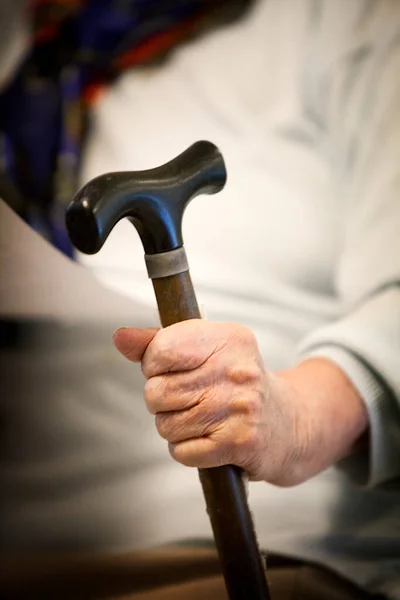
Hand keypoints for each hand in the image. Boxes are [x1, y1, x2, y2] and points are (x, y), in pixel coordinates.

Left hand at [113, 320, 367, 485]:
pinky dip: (189, 450)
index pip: (159, 351)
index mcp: (227, 338)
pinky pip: (182, 452)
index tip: (174, 370)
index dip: (155, 366)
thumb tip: (120, 337)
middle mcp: (237, 369)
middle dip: (163, 402)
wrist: (289, 423)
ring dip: (177, 428)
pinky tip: (210, 439)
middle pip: (157, 392)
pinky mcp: (240, 443)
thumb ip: (159, 342)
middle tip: (190, 399)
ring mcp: (240, 406)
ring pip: (166, 425)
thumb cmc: (236, 382)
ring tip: (204, 419)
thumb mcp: (207, 351)